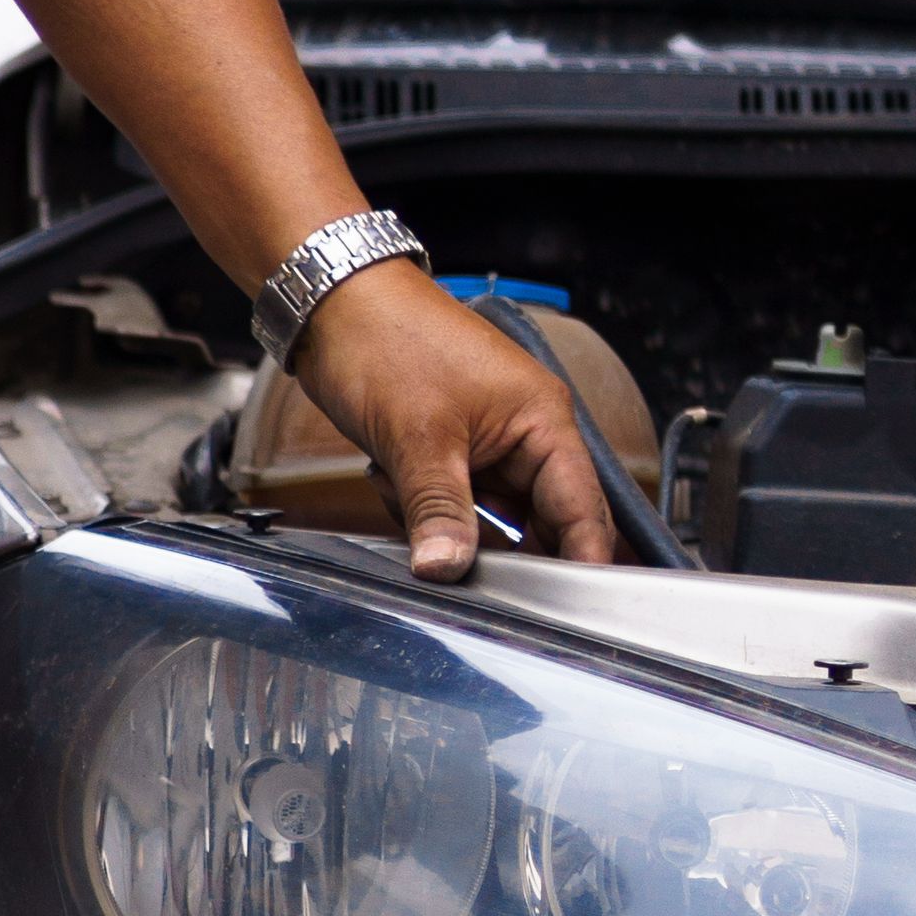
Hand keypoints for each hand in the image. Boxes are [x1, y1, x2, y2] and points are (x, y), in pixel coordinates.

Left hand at [292, 260, 614, 579]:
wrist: (332, 302)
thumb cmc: (387, 340)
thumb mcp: (417, 438)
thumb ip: (439, 511)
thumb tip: (450, 570)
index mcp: (544, 420)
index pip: (582, 509)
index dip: (581, 562)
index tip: (569, 613)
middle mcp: (527, 434)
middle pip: (541, 523)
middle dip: (497, 547)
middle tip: (461, 562)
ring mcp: (489, 444)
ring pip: (490, 520)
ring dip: (450, 523)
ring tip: (405, 486)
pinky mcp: (451, 451)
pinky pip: (454, 505)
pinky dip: (425, 508)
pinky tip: (392, 481)